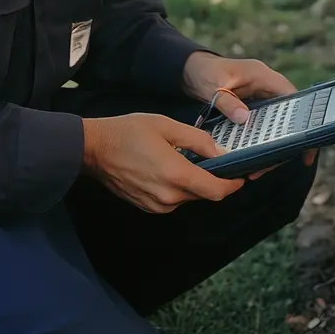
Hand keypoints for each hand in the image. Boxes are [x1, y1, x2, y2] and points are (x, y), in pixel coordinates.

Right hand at [81, 112, 244, 213]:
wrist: (93, 149)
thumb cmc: (127, 132)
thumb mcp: (167, 126)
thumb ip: (197, 140)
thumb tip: (221, 151)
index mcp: (176, 175)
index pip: (216, 191)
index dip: (233, 185)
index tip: (241, 176)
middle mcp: (168, 196)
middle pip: (204, 194)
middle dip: (213, 180)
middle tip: (216, 162)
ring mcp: (156, 204)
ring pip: (188, 198)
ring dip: (194, 184)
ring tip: (188, 162)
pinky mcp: (147, 207)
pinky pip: (173, 201)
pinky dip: (178, 188)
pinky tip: (169, 169)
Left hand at [181, 51, 317, 169]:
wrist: (190, 70)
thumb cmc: (203, 71)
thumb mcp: (213, 86)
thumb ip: (227, 102)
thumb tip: (245, 119)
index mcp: (264, 76)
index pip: (294, 99)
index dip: (304, 121)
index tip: (306, 145)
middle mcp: (266, 87)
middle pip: (287, 118)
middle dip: (284, 143)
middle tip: (272, 166)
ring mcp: (260, 99)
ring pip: (275, 126)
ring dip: (270, 147)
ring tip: (257, 170)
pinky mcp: (251, 108)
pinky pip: (262, 127)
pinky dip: (258, 143)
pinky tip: (250, 159)